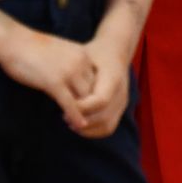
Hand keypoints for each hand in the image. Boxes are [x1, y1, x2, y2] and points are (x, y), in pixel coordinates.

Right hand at [0, 26, 96, 129]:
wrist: (13, 41)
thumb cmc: (32, 47)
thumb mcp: (60, 52)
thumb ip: (71, 64)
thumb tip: (72, 79)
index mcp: (83, 53)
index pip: (97, 78)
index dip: (93, 93)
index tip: (90, 104)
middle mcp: (80, 62)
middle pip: (94, 89)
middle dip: (91, 104)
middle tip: (89, 117)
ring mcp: (68, 72)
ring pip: (85, 99)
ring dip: (83, 112)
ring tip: (80, 123)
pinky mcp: (54, 82)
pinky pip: (69, 104)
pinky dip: (75, 116)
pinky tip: (77, 124)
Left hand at [74, 9, 135, 138]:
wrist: (115, 51)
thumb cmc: (95, 53)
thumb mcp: (85, 57)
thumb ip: (76, 74)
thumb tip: (59, 88)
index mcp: (114, 78)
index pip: (100, 100)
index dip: (82, 107)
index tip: (66, 106)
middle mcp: (122, 92)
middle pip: (103, 116)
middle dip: (82, 120)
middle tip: (64, 117)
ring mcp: (123, 102)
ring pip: (106, 125)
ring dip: (87, 128)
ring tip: (70, 122)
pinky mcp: (120, 109)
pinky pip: (108, 127)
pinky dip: (93, 131)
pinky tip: (78, 125)